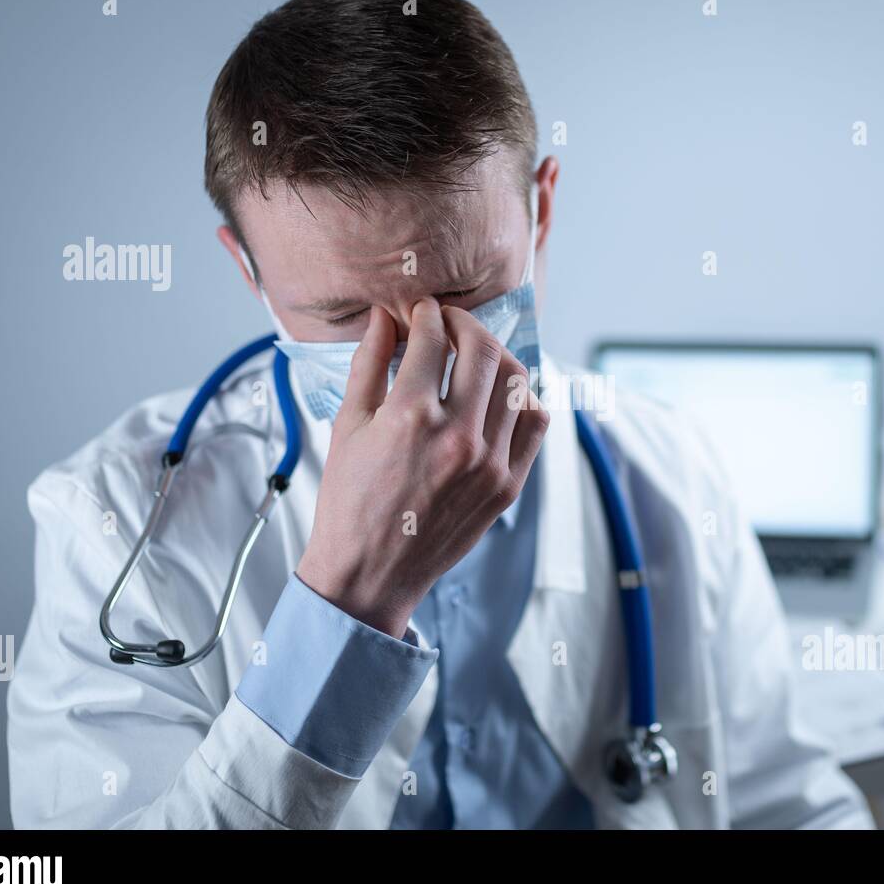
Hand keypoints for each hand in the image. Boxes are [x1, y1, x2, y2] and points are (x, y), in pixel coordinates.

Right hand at [296, 297, 548, 637]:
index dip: (427, 314)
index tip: (422, 311)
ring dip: (496, 358)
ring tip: (475, 356)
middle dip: (466, 325)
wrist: (371, 572)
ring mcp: (490, 464)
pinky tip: (498, 396)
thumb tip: (386, 317)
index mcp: (410, 418)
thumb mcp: (348, 426)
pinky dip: (522, 399)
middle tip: (451, 324)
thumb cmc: (350, 500)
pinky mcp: (509, 486)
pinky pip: (535, 424)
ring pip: (516, 382)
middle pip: (484, 351)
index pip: (433, 340)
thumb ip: (370, 364)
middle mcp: (457, 437)